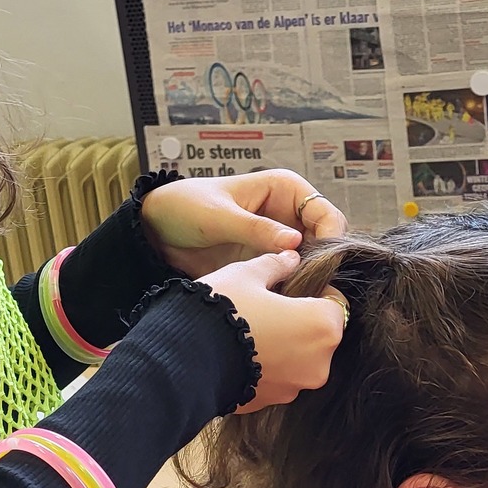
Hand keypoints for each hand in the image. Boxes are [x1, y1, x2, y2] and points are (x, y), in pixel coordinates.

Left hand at [142, 170, 346, 278]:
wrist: (158, 230)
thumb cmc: (186, 208)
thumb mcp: (219, 217)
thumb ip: (256, 229)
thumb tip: (296, 241)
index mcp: (285, 189)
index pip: (326, 213)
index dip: (329, 237)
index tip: (317, 261)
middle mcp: (289, 213)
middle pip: (325, 241)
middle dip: (321, 262)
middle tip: (306, 284)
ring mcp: (280, 239)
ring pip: (311, 262)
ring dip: (306, 278)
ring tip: (292, 294)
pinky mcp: (268, 261)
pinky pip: (291, 276)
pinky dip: (290, 287)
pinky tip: (280, 299)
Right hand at [203, 251, 346, 412]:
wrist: (181, 358)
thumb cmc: (221, 309)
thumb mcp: (247, 274)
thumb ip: (275, 265)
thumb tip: (291, 257)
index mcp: (322, 326)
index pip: (336, 303)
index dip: (316, 292)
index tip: (293, 287)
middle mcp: (318, 363)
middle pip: (319, 335)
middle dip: (301, 321)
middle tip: (270, 307)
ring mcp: (294, 388)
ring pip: (298, 359)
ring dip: (284, 345)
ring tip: (251, 330)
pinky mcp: (271, 403)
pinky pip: (276, 378)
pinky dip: (266, 366)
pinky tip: (240, 353)